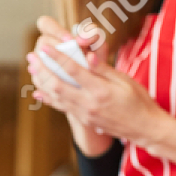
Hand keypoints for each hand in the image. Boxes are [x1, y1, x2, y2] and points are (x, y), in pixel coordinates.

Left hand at [27, 17, 166, 148]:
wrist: (144, 128)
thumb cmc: (138, 100)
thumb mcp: (125, 81)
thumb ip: (104, 69)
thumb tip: (88, 55)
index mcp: (101, 91)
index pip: (74, 70)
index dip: (57, 57)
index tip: (45, 47)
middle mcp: (89, 104)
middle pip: (58, 85)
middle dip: (42, 69)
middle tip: (32, 56)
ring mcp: (85, 114)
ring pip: (57, 97)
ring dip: (42, 81)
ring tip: (32, 68)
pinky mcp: (84, 119)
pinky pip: (62, 107)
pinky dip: (49, 99)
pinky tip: (39, 92)